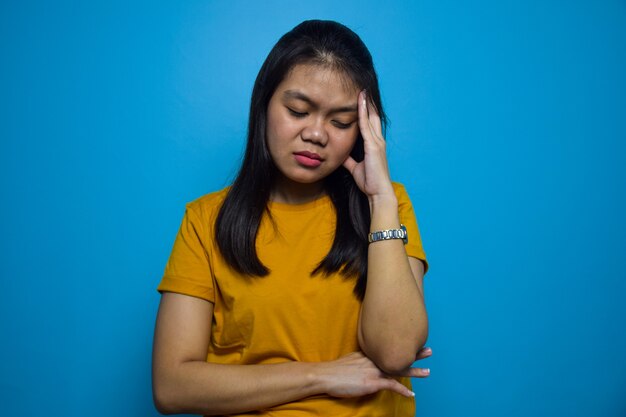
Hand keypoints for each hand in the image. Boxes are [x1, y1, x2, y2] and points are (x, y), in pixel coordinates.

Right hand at [315, 349, 431, 398]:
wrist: (325, 375)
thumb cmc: (333, 370)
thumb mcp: (349, 360)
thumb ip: (360, 360)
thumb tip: (365, 363)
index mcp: (368, 354)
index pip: (389, 348)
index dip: (402, 346)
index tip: (413, 342)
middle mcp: (373, 360)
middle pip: (397, 355)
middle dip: (414, 353)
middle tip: (429, 350)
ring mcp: (373, 370)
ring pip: (398, 370)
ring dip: (414, 371)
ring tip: (427, 372)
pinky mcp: (371, 382)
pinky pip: (391, 386)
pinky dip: (402, 390)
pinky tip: (411, 394)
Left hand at [342, 90, 394, 200]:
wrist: (378, 192)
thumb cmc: (369, 182)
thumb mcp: (355, 168)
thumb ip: (349, 159)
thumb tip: (341, 154)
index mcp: (374, 145)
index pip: (370, 124)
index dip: (366, 112)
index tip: (361, 100)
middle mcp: (378, 141)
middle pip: (373, 117)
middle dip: (368, 104)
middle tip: (363, 90)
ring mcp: (377, 142)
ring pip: (370, 118)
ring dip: (366, 104)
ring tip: (362, 91)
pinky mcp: (373, 146)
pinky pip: (366, 126)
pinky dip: (363, 114)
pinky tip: (360, 104)